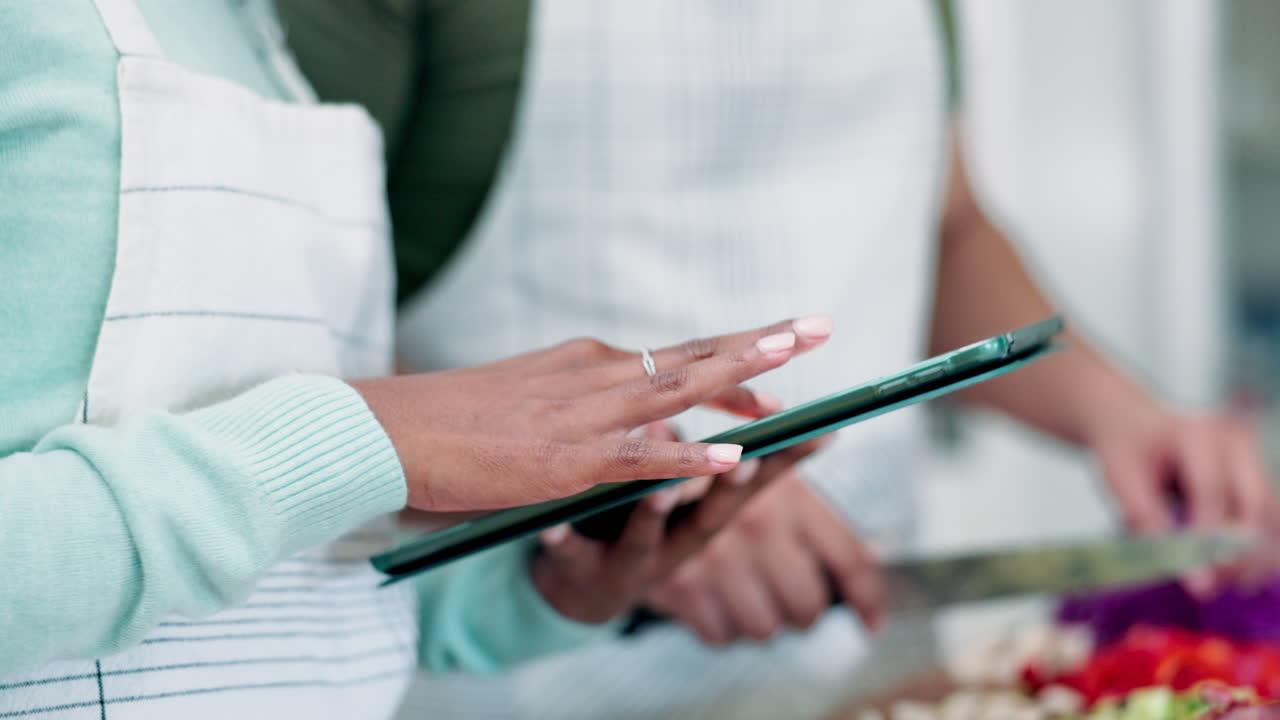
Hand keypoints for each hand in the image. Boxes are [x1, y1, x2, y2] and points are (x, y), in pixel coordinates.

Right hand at [351, 315, 832, 511]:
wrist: (393, 429)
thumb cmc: (453, 418)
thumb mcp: (527, 395)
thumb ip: (577, 399)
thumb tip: (617, 405)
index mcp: (586, 361)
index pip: (676, 354)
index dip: (734, 356)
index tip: (779, 355)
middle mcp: (594, 375)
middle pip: (694, 354)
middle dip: (762, 341)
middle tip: (818, 326)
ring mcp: (584, 415)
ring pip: (679, 389)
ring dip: (742, 378)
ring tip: (797, 368)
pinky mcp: (567, 458)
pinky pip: (642, 457)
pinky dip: (690, 456)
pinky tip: (732, 457)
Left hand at [530, 424, 829, 623]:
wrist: (574, 584)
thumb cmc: (637, 524)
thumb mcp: (681, 491)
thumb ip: (715, 453)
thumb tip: (777, 405)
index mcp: (699, 516)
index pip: (750, 482)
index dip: (785, 461)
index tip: (818, 432)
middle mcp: (673, 543)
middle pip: (708, 515)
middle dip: (729, 485)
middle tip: (749, 456)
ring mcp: (625, 561)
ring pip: (643, 536)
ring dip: (655, 511)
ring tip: (661, 488)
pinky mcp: (574, 570)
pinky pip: (565, 553)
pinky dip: (560, 540)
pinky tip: (549, 527)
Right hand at [644, 470, 882, 645]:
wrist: (633, 480)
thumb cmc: (714, 475)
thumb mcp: (764, 473)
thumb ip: (809, 499)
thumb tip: (868, 542)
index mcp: (787, 495)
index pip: (849, 561)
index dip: (867, 600)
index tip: (872, 623)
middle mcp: (755, 526)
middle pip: (807, 606)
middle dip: (800, 609)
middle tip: (788, 595)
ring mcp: (716, 560)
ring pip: (764, 627)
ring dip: (758, 618)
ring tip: (744, 589)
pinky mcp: (679, 586)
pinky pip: (721, 635)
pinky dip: (719, 623)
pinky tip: (712, 593)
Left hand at [1087, 405, 1279, 589]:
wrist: (1134, 425)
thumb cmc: (1126, 450)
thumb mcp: (1121, 479)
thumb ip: (1146, 518)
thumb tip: (1176, 566)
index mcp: (1197, 433)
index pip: (1210, 490)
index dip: (1206, 539)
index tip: (1199, 585)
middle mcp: (1235, 443)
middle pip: (1251, 504)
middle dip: (1236, 554)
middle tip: (1212, 590)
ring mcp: (1252, 460)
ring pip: (1268, 516)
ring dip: (1252, 557)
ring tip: (1226, 587)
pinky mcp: (1257, 479)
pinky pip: (1268, 520)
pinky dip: (1257, 550)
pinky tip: (1239, 576)